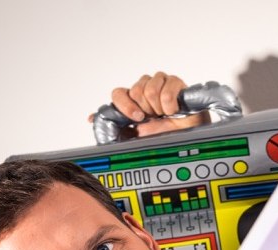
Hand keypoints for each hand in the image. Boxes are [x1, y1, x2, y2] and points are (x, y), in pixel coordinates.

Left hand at [89, 71, 207, 137]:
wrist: (186, 138)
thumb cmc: (164, 136)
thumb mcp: (135, 134)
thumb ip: (114, 124)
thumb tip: (91, 118)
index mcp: (133, 100)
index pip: (119, 93)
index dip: (126, 106)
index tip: (137, 118)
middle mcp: (144, 89)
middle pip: (136, 90)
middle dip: (146, 108)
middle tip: (156, 117)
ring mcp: (160, 84)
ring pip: (149, 87)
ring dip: (158, 106)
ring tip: (165, 114)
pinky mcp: (175, 83)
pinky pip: (167, 87)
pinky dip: (170, 103)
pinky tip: (174, 110)